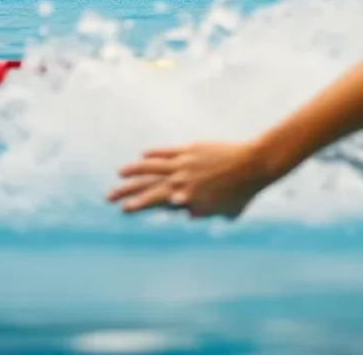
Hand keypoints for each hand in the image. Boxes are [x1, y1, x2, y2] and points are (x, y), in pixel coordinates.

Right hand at [107, 140, 269, 218]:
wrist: (254, 165)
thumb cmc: (243, 193)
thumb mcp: (224, 212)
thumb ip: (204, 213)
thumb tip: (187, 214)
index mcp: (188, 200)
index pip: (157, 204)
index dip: (139, 206)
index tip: (125, 209)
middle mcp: (182, 182)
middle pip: (149, 187)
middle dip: (128, 192)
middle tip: (109, 196)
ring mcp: (186, 164)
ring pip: (154, 166)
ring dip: (136, 169)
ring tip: (120, 173)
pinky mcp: (193, 149)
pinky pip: (169, 151)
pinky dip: (156, 152)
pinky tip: (144, 153)